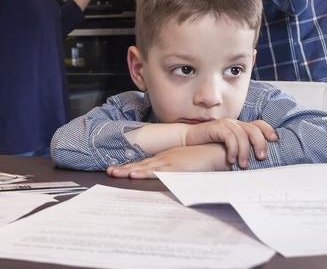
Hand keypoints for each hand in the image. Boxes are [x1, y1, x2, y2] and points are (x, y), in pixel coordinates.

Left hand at [106, 145, 226, 178]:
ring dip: (129, 170)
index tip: (119, 169)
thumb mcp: (187, 163)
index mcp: (167, 158)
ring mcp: (169, 162)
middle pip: (141, 164)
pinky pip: (156, 172)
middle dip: (124, 168)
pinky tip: (134, 175)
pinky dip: (144, 172)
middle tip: (109, 171)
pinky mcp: (175, 168)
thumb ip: (178, 168)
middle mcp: (165, 158)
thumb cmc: (204, 157)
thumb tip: (171, 175)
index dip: (132, 166)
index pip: (145, 163)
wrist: (217, 151)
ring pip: (144, 167)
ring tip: (114, 173)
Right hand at [185, 119, 277, 166]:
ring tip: (243, 164)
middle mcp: (234, 123)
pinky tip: (231, 159)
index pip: (259, 124)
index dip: (269, 130)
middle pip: (254, 129)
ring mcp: (225, 124)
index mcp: (239, 127)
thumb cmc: (209, 146)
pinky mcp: (216, 127)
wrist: (189, 140)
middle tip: (261, 158)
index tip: (275, 141)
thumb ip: (240, 150)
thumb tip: (256, 163)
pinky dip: (233, 149)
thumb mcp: (228, 148)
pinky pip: (229, 137)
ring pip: (243, 135)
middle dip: (260, 143)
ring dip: (245, 151)